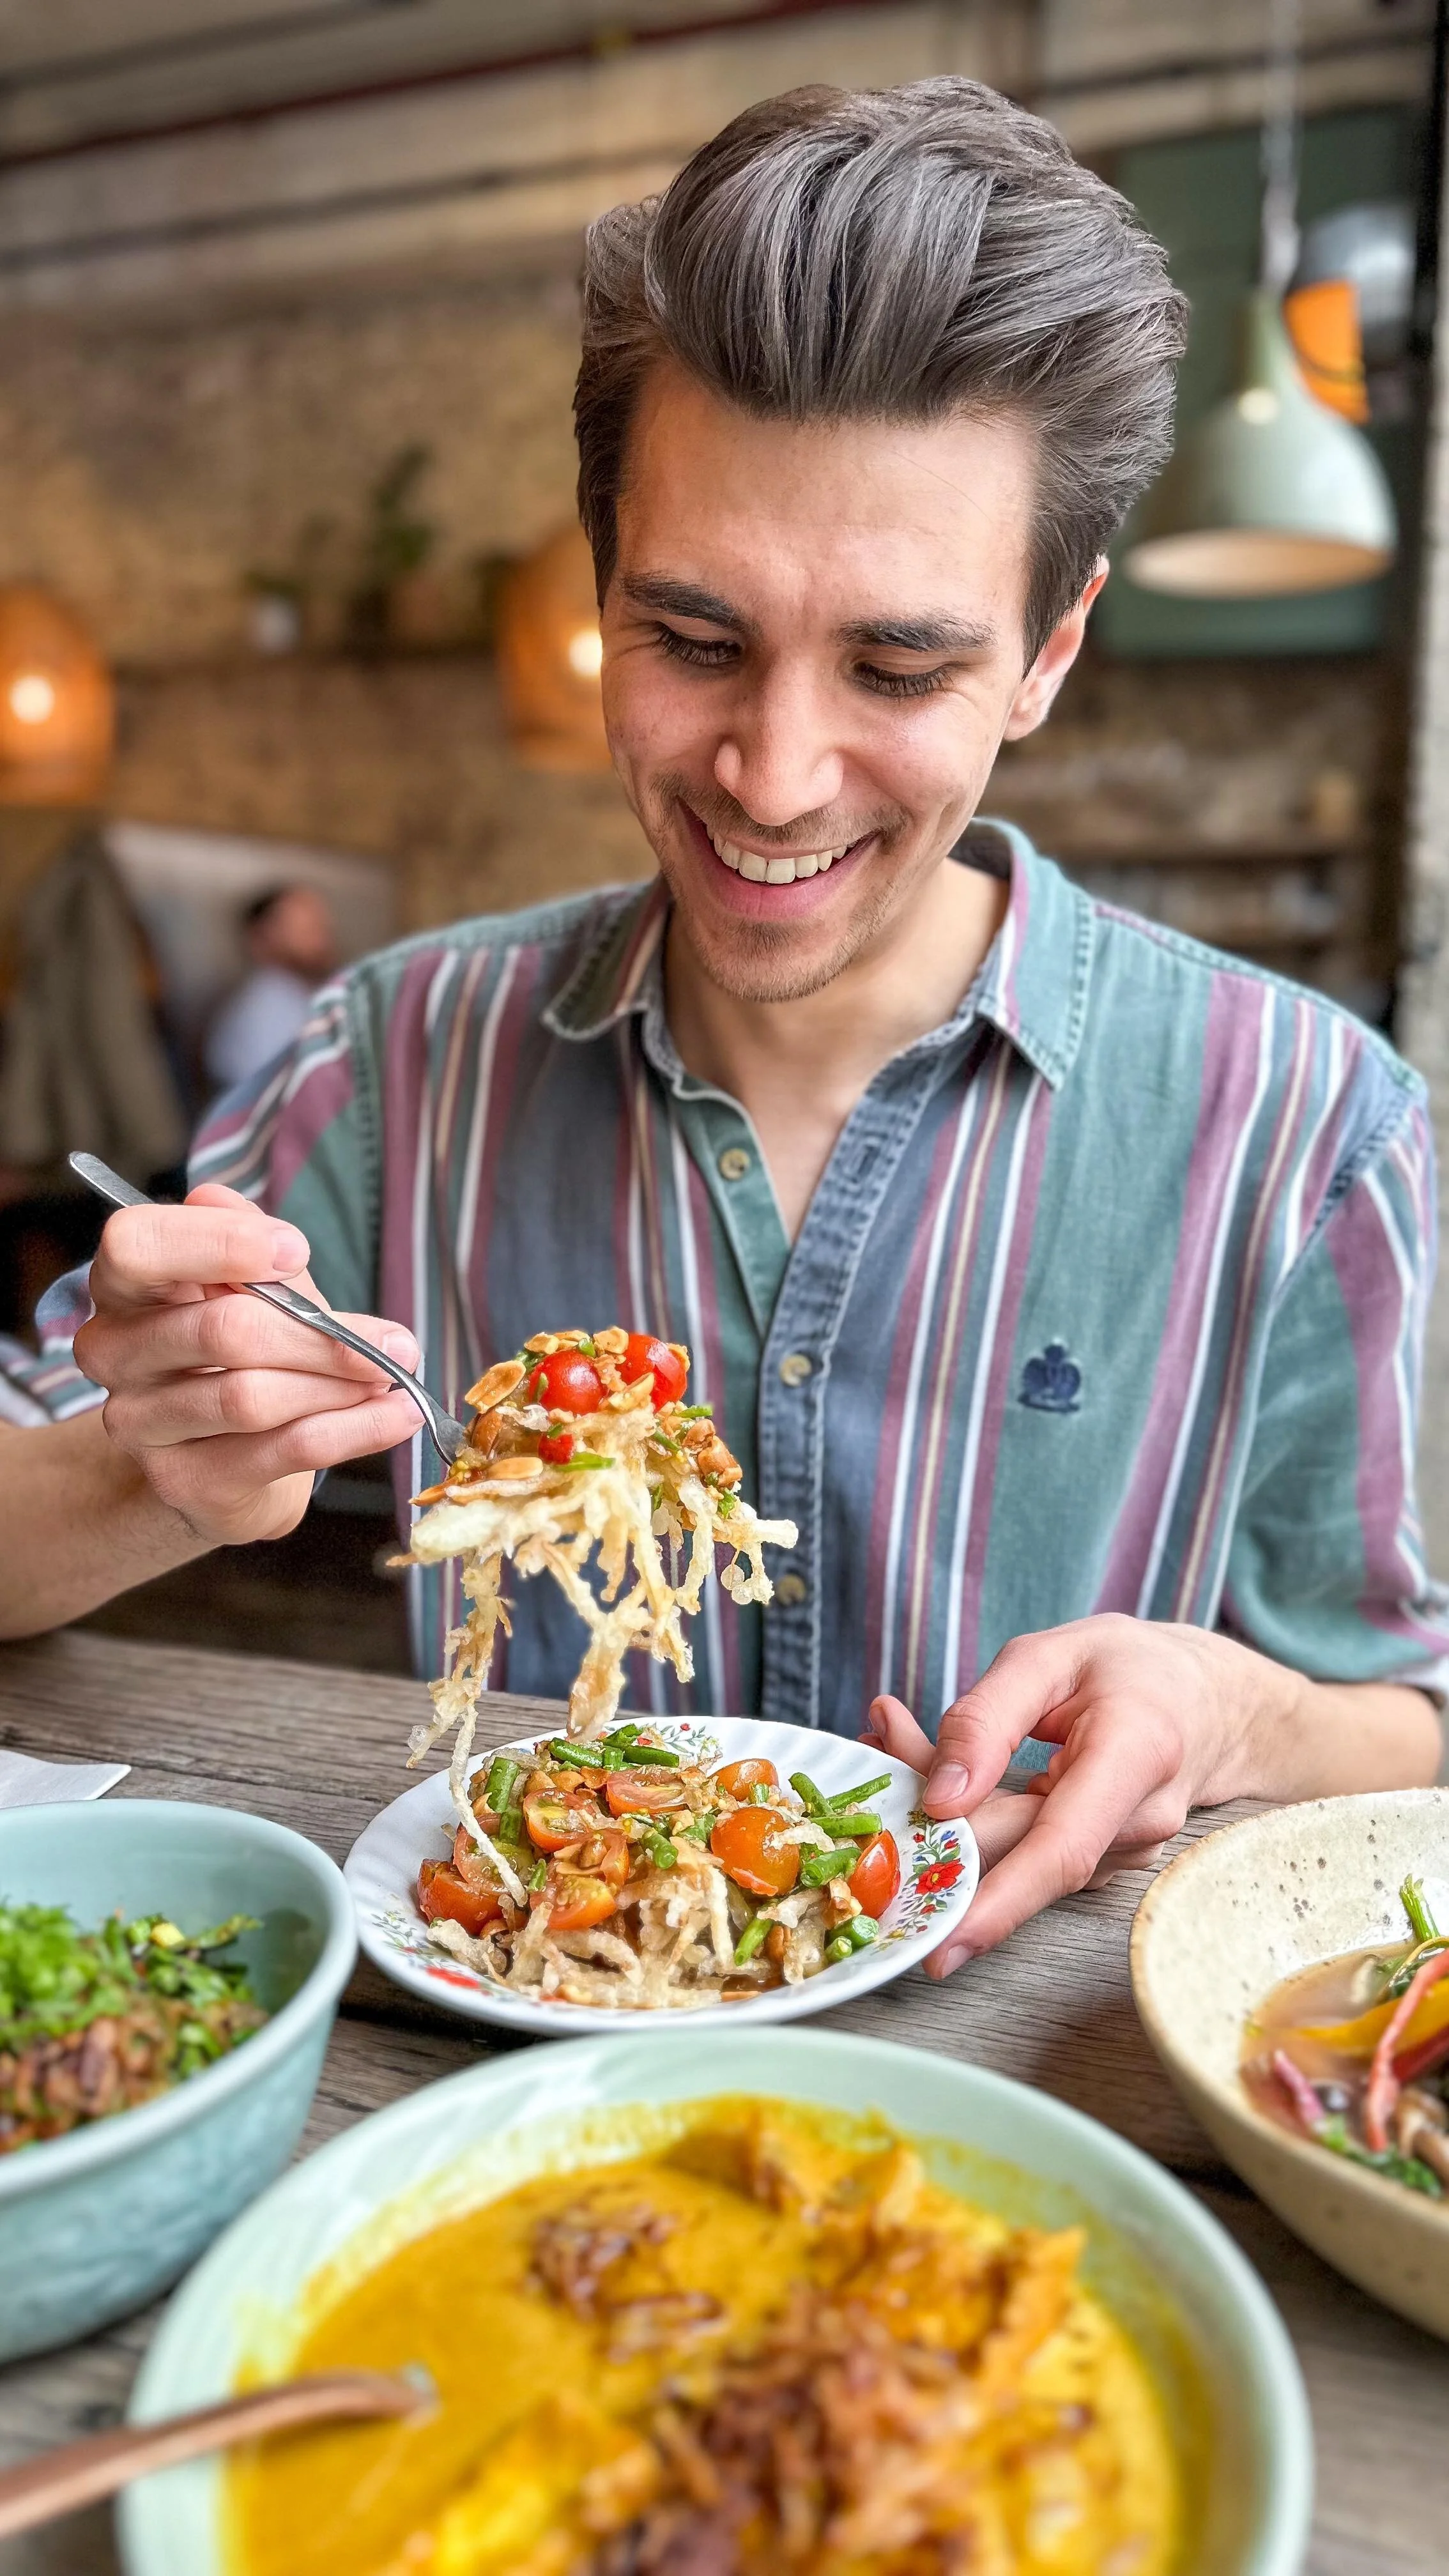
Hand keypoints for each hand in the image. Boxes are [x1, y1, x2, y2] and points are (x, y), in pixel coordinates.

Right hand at [75, 1183, 422, 1546]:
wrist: (231, 1462)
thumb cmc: (243, 1356)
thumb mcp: (256, 1290)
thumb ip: (257, 1253)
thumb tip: (260, 1228)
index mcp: (125, 1288)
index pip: (137, 1246)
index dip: (218, 1243)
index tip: (296, 1250)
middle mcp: (115, 1353)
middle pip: (221, 1329)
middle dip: (320, 1335)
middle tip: (393, 1342)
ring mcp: (142, 1423)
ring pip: (253, 1396)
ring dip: (339, 1385)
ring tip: (390, 1377)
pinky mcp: (184, 1479)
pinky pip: (283, 1448)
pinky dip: (354, 1430)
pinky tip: (395, 1417)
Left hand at [863, 1614, 1298, 1972]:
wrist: (1211, 1703)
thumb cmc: (1131, 1670)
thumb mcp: (1050, 1657)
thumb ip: (986, 1719)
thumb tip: (937, 1798)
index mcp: (1135, 1755)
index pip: (1060, 1849)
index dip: (997, 1903)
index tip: (940, 1944)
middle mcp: (1136, 1823)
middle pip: (1012, 1849)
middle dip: (931, 1813)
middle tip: (875, 1738)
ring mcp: (1122, 1855)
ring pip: (1010, 1855)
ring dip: (947, 1814)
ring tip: (901, 1738)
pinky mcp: (1099, 1865)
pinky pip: (1022, 1854)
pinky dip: (976, 1821)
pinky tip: (947, 1776)